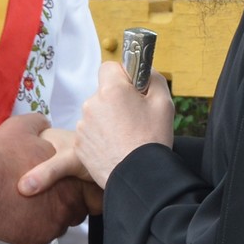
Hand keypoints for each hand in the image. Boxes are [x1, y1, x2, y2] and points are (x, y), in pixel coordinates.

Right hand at [0, 112, 90, 243]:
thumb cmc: (2, 154)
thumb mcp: (21, 127)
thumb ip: (39, 123)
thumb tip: (44, 123)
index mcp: (70, 179)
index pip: (82, 190)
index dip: (67, 186)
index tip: (53, 184)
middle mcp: (68, 205)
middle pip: (71, 210)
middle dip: (58, 204)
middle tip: (38, 196)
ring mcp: (53, 225)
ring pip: (54, 226)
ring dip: (44, 218)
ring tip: (25, 207)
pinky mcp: (36, 239)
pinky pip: (38, 238)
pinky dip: (29, 230)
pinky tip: (16, 218)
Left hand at [23, 62, 175, 192]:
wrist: (138, 177)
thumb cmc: (152, 139)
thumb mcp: (164, 102)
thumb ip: (153, 78)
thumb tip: (143, 71)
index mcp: (111, 90)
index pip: (109, 67)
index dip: (123, 76)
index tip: (133, 90)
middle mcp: (92, 104)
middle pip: (103, 93)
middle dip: (116, 101)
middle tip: (134, 119)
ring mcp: (82, 125)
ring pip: (97, 114)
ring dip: (108, 121)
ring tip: (126, 137)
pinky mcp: (79, 144)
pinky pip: (91, 133)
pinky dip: (101, 138)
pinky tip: (116, 148)